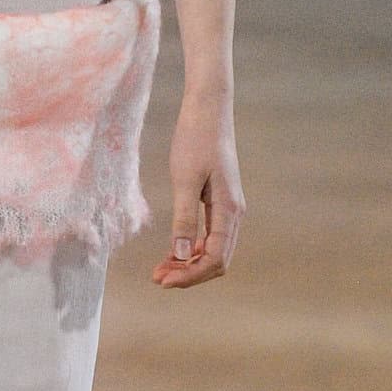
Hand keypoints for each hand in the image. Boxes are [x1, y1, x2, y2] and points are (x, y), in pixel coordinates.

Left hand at [152, 93, 244, 288]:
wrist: (208, 110)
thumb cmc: (195, 139)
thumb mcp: (185, 179)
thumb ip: (184, 219)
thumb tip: (183, 256)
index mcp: (229, 210)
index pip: (216, 258)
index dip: (190, 275)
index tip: (163, 280)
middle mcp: (234, 213)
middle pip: (218, 260)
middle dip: (189, 274)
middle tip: (157, 277)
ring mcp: (229, 208)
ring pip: (214, 250)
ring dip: (190, 263)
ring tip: (161, 268)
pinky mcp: (220, 202)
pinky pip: (210, 236)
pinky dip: (192, 248)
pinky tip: (173, 251)